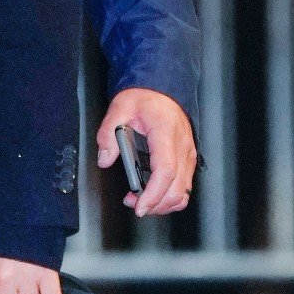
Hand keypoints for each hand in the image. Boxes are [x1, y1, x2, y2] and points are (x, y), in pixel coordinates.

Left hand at [96, 87, 195, 216]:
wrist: (161, 89)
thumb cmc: (143, 97)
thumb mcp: (119, 108)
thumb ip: (108, 133)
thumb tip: (105, 159)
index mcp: (165, 132)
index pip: (165, 170)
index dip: (153, 193)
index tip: (139, 205)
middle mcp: (182, 146)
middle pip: (177, 188)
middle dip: (155, 204)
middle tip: (133, 204)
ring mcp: (188, 154)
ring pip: (183, 192)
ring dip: (163, 203)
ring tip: (141, 200)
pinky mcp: (188, 159)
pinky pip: (184, 185)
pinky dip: (170, 196)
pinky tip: (153, 194)